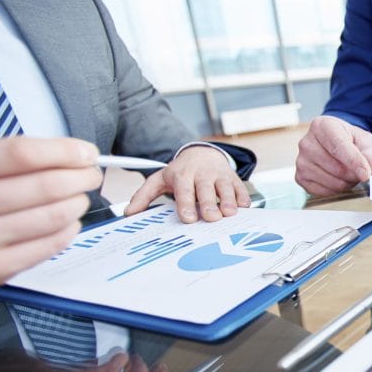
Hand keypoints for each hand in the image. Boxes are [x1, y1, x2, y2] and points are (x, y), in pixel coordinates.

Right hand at [0, 137, 102, 289]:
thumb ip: (2, 158)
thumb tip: (65, 155)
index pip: (22, 154)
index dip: (63, 151)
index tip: (86, 152)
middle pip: (45, 186)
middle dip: (80, 177)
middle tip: (90, 174)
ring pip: (51, 217)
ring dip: (77, 203)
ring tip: (79, 196)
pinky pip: (45, 247)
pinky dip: (67, 230)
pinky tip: (68, 221)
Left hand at [125, 145, 250, 223]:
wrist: (202, 153)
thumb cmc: (181, 172)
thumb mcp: (160, 179)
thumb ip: (144, 196)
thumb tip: (128, 213)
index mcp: (182, 174)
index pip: (184, 189)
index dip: (186, 204)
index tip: (189, 218)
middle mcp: (202, 173)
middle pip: (206, 188)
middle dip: (209, 203)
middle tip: (211, 218)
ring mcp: (219, 175)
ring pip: (225, 187)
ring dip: (229, 200)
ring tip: (229, 213)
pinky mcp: (233, 178)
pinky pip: (240, 188)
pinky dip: (242, 198)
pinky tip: (242, 208)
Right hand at [295, 115, 371, 195]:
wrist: (334, 142)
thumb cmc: (348, 139)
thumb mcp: (364, 139)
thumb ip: (370, 153)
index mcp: (322, 126)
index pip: (339, 147)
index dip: (354, 162)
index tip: (366, 174)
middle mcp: (307, 143)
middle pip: (337, 168)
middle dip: (354, 174)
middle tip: (359, 169)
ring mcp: (301, 161)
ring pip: (333, 182)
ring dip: (347, 182)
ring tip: (348, 171)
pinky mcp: (300, 177)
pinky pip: (324, 191)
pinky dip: (336, 189)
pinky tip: (337, 178)